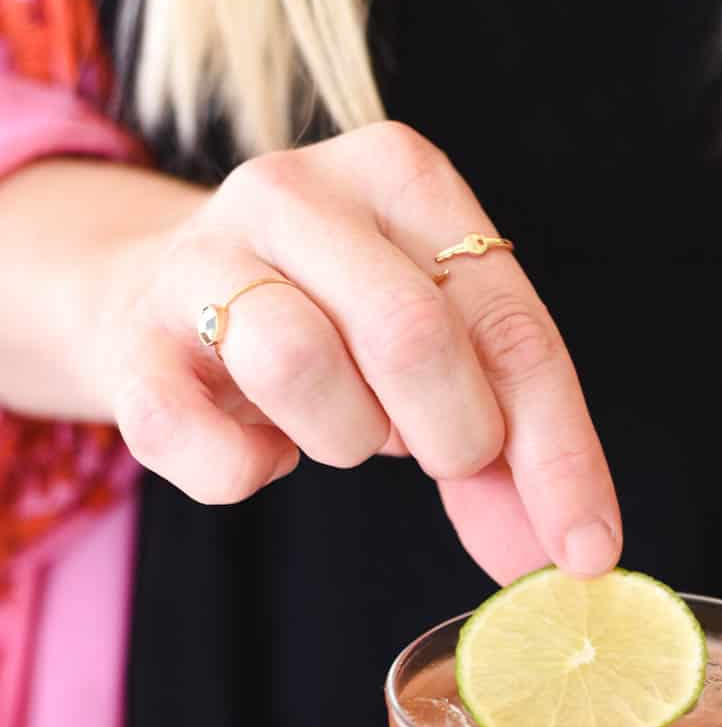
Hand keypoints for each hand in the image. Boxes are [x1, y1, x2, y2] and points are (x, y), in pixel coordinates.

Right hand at [99, 124, 620, 581]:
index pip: (510, 321)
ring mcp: (199, 260)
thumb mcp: (433, 347)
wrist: (148, 296)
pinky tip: (263, 446)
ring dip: (348, 438)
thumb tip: (565, 551)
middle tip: (447, 458)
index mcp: (397, 174)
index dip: (558, 448)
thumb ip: (507, 438)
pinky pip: (214, 451)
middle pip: (411, 332)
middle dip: (454, 436)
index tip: (586, 546)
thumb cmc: (328, 320)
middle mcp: (293, 191)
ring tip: (344, 427)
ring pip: (303, 367)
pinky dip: (252, 473)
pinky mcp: (131, 346)